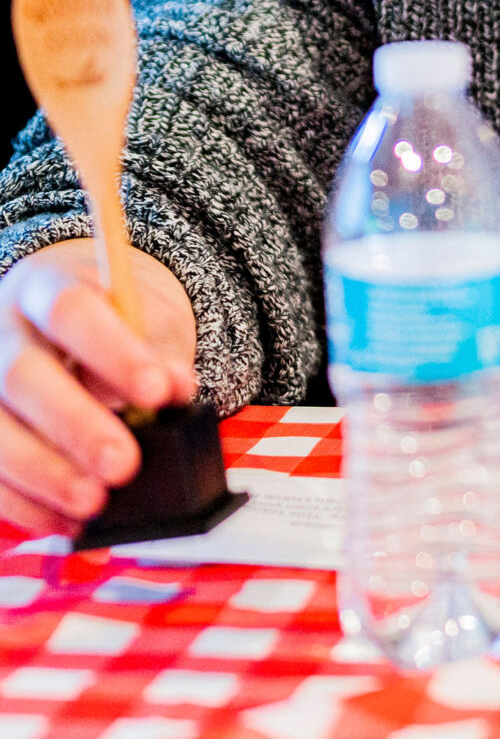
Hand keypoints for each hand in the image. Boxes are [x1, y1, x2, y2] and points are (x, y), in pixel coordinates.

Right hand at [0, 241, 197, 534]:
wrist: (64, 325)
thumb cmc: (111, 325)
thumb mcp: (143, 322)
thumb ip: (158, 354)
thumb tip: (175, 392)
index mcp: (44, 288)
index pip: (71, 310)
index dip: (113, 352)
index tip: (157, 391)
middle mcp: (0, 333)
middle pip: (23, 376)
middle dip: (75, 426)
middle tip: (124, 464)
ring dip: (45, 473)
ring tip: (94, 502)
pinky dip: (26, 503)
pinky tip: (66, 520)